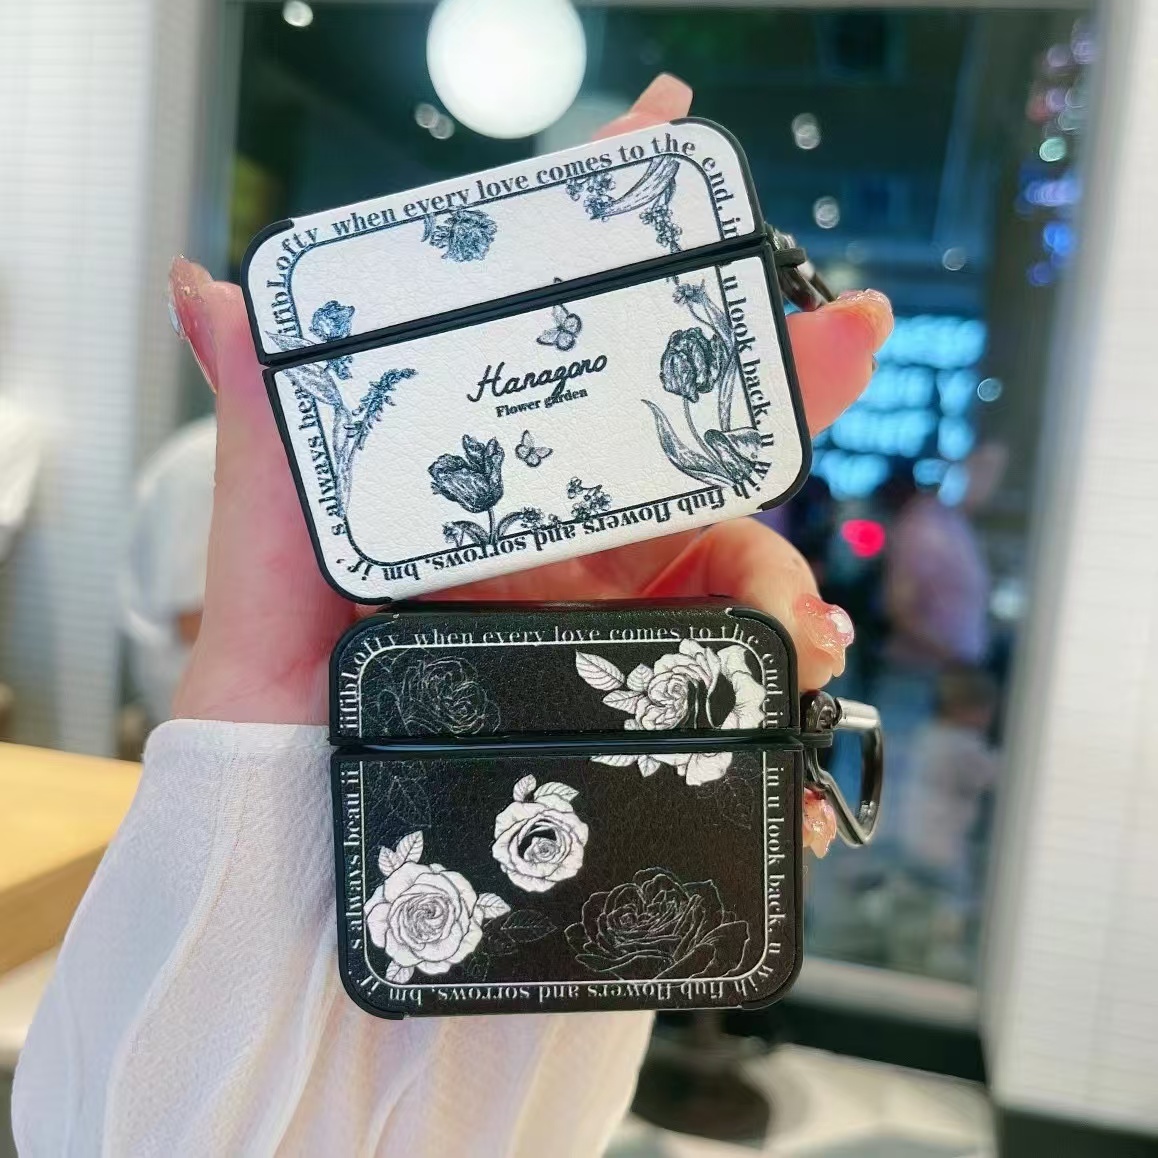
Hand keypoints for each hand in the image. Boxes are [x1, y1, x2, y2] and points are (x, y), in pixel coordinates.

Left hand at [169, 75, 892, 729]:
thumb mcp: (278, 514)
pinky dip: (780, 663)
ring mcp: (605, 597)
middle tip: (850, 339)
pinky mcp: (629, 672)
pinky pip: (727, 655)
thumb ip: (267, 406)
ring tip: (809, 616)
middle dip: (786, 377)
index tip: (684, 139)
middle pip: (696, 434)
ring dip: (791, 567)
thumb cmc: (287, 641)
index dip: (637, 252)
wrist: (296, 775)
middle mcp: (567, 519)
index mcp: (502, 462)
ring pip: (736, 554)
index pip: (586, 345)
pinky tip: (806, 676)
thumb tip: (205, 284)